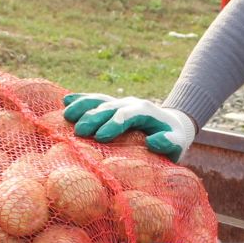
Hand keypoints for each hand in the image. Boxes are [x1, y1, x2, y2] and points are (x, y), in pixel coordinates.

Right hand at [61, 94, 196, 161]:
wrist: (171, 124)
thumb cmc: (173, 138)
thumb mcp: (178, 143)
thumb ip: (169, 143)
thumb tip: (153, 142)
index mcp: (145, 111)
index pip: (127, 115)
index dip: (113, 124)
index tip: (101, 137)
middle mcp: (130, 103)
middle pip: (109, 107)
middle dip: (93, 118)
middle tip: (79, 133)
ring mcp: (119, 103)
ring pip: (99, 100)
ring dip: (82, 107)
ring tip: (66, 116)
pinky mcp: (111, 106)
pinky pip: (94, 99)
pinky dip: (80, 99)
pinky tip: (65, 100)